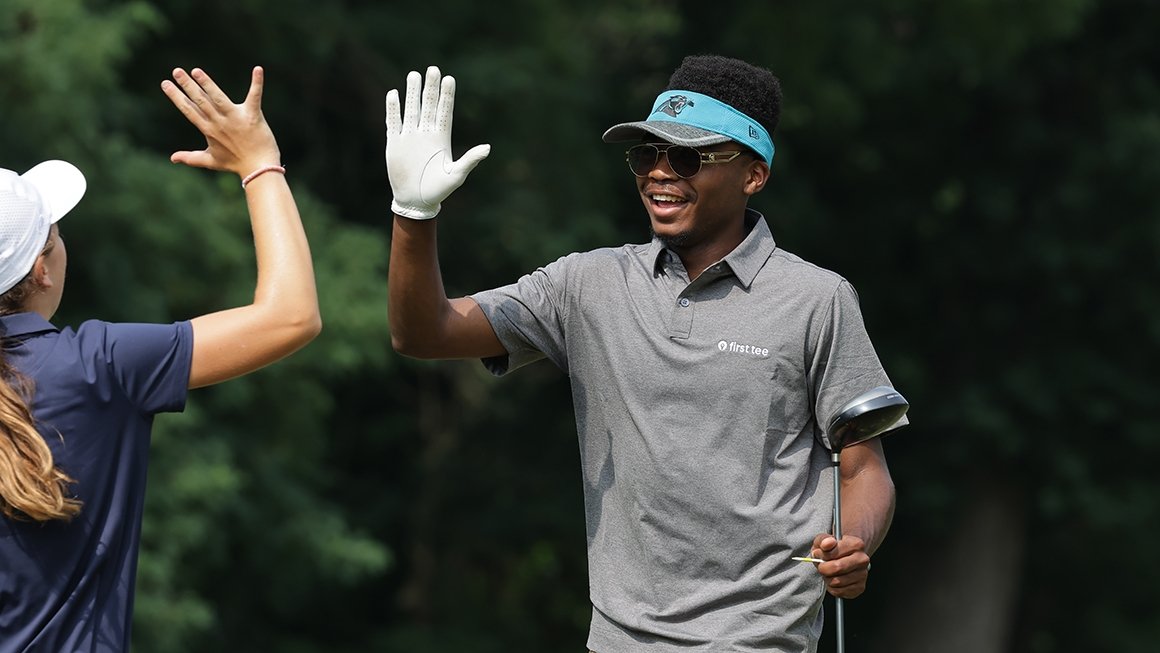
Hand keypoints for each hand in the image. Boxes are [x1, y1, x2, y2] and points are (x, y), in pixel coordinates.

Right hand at [161, 66, 280, 177]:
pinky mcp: (253, 116)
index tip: (165, 83)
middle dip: (187, 85)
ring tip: (196, 71)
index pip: (189, 110)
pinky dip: (257, 83)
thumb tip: (172, 158)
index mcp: (208, 130)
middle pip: (200, 101)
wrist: (259, 169)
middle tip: (177, 71)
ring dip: (207, 84)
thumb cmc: (236, 164)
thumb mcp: (211, 161)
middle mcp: (219, 122)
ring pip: (218, 97)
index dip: (176, 97)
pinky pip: (254, 97)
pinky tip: (258, 69)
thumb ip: (191, 157)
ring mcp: (236, 118)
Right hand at [385, 66, 489, 219]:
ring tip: (414, 75)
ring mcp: (410, 137)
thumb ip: (470, 160)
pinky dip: (393, 109)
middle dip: (431, 88)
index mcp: (441, 139)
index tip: (450, 78)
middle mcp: (426, 134)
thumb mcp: (456, 175)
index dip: (447, 96)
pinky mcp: (394, 143)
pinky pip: (393, 122)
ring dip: (412, 93)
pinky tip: (393, 94)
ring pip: (411, 109)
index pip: (445, 112)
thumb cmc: (439, 190)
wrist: (416, 201)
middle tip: (433, 69)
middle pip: (429, 105)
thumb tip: (487, 148)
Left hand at [811, 533, 872, 598]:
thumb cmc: (832, 549)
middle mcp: (863, 560)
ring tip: (829, 572)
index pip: (833, 553)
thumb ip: (823, 540)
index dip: (822, 555)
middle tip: (822, 565)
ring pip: (836, 582)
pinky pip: (839, 592)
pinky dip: (832, 587)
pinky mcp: (860, 587)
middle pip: (836, 568)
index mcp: (856, 544)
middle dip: (823, 568)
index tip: (820, 554)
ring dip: (827, 578)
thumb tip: (827, 543)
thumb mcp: (824, 540)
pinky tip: (834, 579)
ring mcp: (863, 574)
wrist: (845, 557)